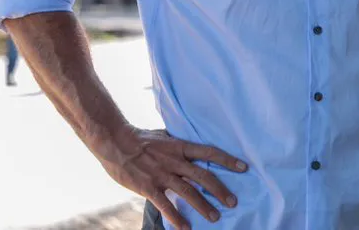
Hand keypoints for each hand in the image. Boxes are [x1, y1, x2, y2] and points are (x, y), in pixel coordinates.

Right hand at [95, 126, 247, 229]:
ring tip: (215, 218)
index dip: (227, 160)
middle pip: (203, 175)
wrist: (115, 141)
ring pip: (188, 191)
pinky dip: (176, 217)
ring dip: (203, 206)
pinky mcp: (148, 186)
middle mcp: (175, 160)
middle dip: (220, 190)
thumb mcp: (165, 138)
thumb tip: (193, 151)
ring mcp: (162, 174)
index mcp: (180, 147)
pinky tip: (184, 228)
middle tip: (233, 202)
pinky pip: (165, 204)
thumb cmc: (140, 139)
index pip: (210, 152)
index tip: (244, 167)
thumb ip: (179, 147)